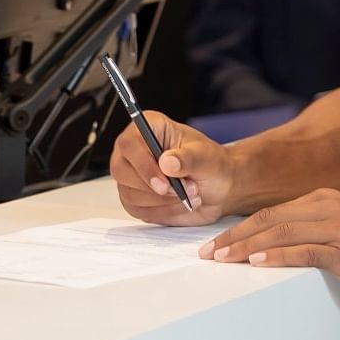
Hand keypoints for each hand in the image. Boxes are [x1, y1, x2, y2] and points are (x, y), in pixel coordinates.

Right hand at [109, 111, 231, 225]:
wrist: (219, 187)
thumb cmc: (211, 164)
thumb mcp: (206, 157)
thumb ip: (188, 157)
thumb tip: (167, 162)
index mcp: (149, 128)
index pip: (130, 143)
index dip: (143, 164)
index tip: (164, 181)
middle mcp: (134, 151)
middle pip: (121, 170)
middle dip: (152, 188)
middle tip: (180, 191)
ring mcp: (131, 175)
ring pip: (129, 194)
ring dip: (162, 201)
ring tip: (189, 194)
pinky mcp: (135, 198)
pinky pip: (137, 210)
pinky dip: (162, 211)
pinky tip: (180, 203)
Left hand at [199, 188, 339, 295]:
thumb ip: (324, 227)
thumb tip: (295, 243)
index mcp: (326, 199)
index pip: (273, 211)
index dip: (243, 227)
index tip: (221, 241)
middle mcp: (325, 207)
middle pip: (268, 219)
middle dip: (234, 236)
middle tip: (209, 252)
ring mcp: (334, 227)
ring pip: (279, 233)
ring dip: (246, 248)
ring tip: (222, 260)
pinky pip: (303, 251)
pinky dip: (276, 256)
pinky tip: (257, 263)